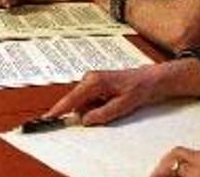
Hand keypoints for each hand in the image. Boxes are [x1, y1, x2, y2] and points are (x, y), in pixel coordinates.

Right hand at [44, 65, 168, 125]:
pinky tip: (111, 102)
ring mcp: (92, 81)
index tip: (49, 118)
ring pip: (83, 103)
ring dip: (93, 110)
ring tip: (113, 104)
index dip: (59, 110)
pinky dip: (97, 106)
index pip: (71, 99)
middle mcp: (90, 79)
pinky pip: (89, 101)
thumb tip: (86, 120)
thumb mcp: (122, 105)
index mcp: (94, 82)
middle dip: (85, 113)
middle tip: (105, 111)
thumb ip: (102, 114)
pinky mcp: (95, 85)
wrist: (150, 79)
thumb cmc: (139, 87)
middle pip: (76, 103)